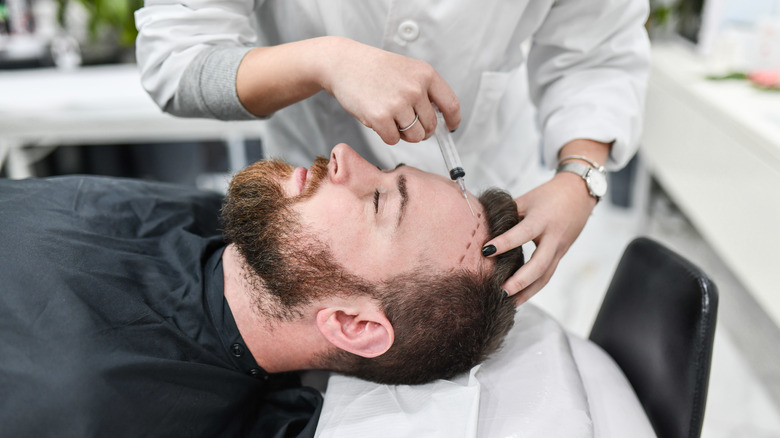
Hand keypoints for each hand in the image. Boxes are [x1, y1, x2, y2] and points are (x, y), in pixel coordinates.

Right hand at [318, 37, 460, 144]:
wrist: (343, 63)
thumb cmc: (375, 69)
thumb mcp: (408, 70)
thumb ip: (426, 91)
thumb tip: (440, 122)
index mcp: (426, 74)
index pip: (451, 105)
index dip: (452, 121)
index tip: (449, 127)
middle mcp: (415, 88)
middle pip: (431, 126)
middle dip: (421, 130)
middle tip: (404, 121)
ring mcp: (398, 103)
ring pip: (414, 136)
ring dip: (403, 133)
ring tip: (389, 117)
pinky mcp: (380, 117)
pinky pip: (393, 140)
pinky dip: (386, 135)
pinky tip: (376, 118)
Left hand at [482, 172, 596, 304]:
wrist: (579, 194)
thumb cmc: (548, 195)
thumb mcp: (527, 199)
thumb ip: (507, 215)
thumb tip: (482, 228)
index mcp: (542, 218)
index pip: (523, 233)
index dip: (505, 243)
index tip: (485, 251)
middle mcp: (553, 237)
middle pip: (539, 264)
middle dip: (520, 281)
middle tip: (501, 291)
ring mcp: (559, 249)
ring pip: (545, 276)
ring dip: (527, 292)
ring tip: (509, 304)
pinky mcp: (560, 256)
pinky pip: (547, 275)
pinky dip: (533, 288)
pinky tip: (519, 297)